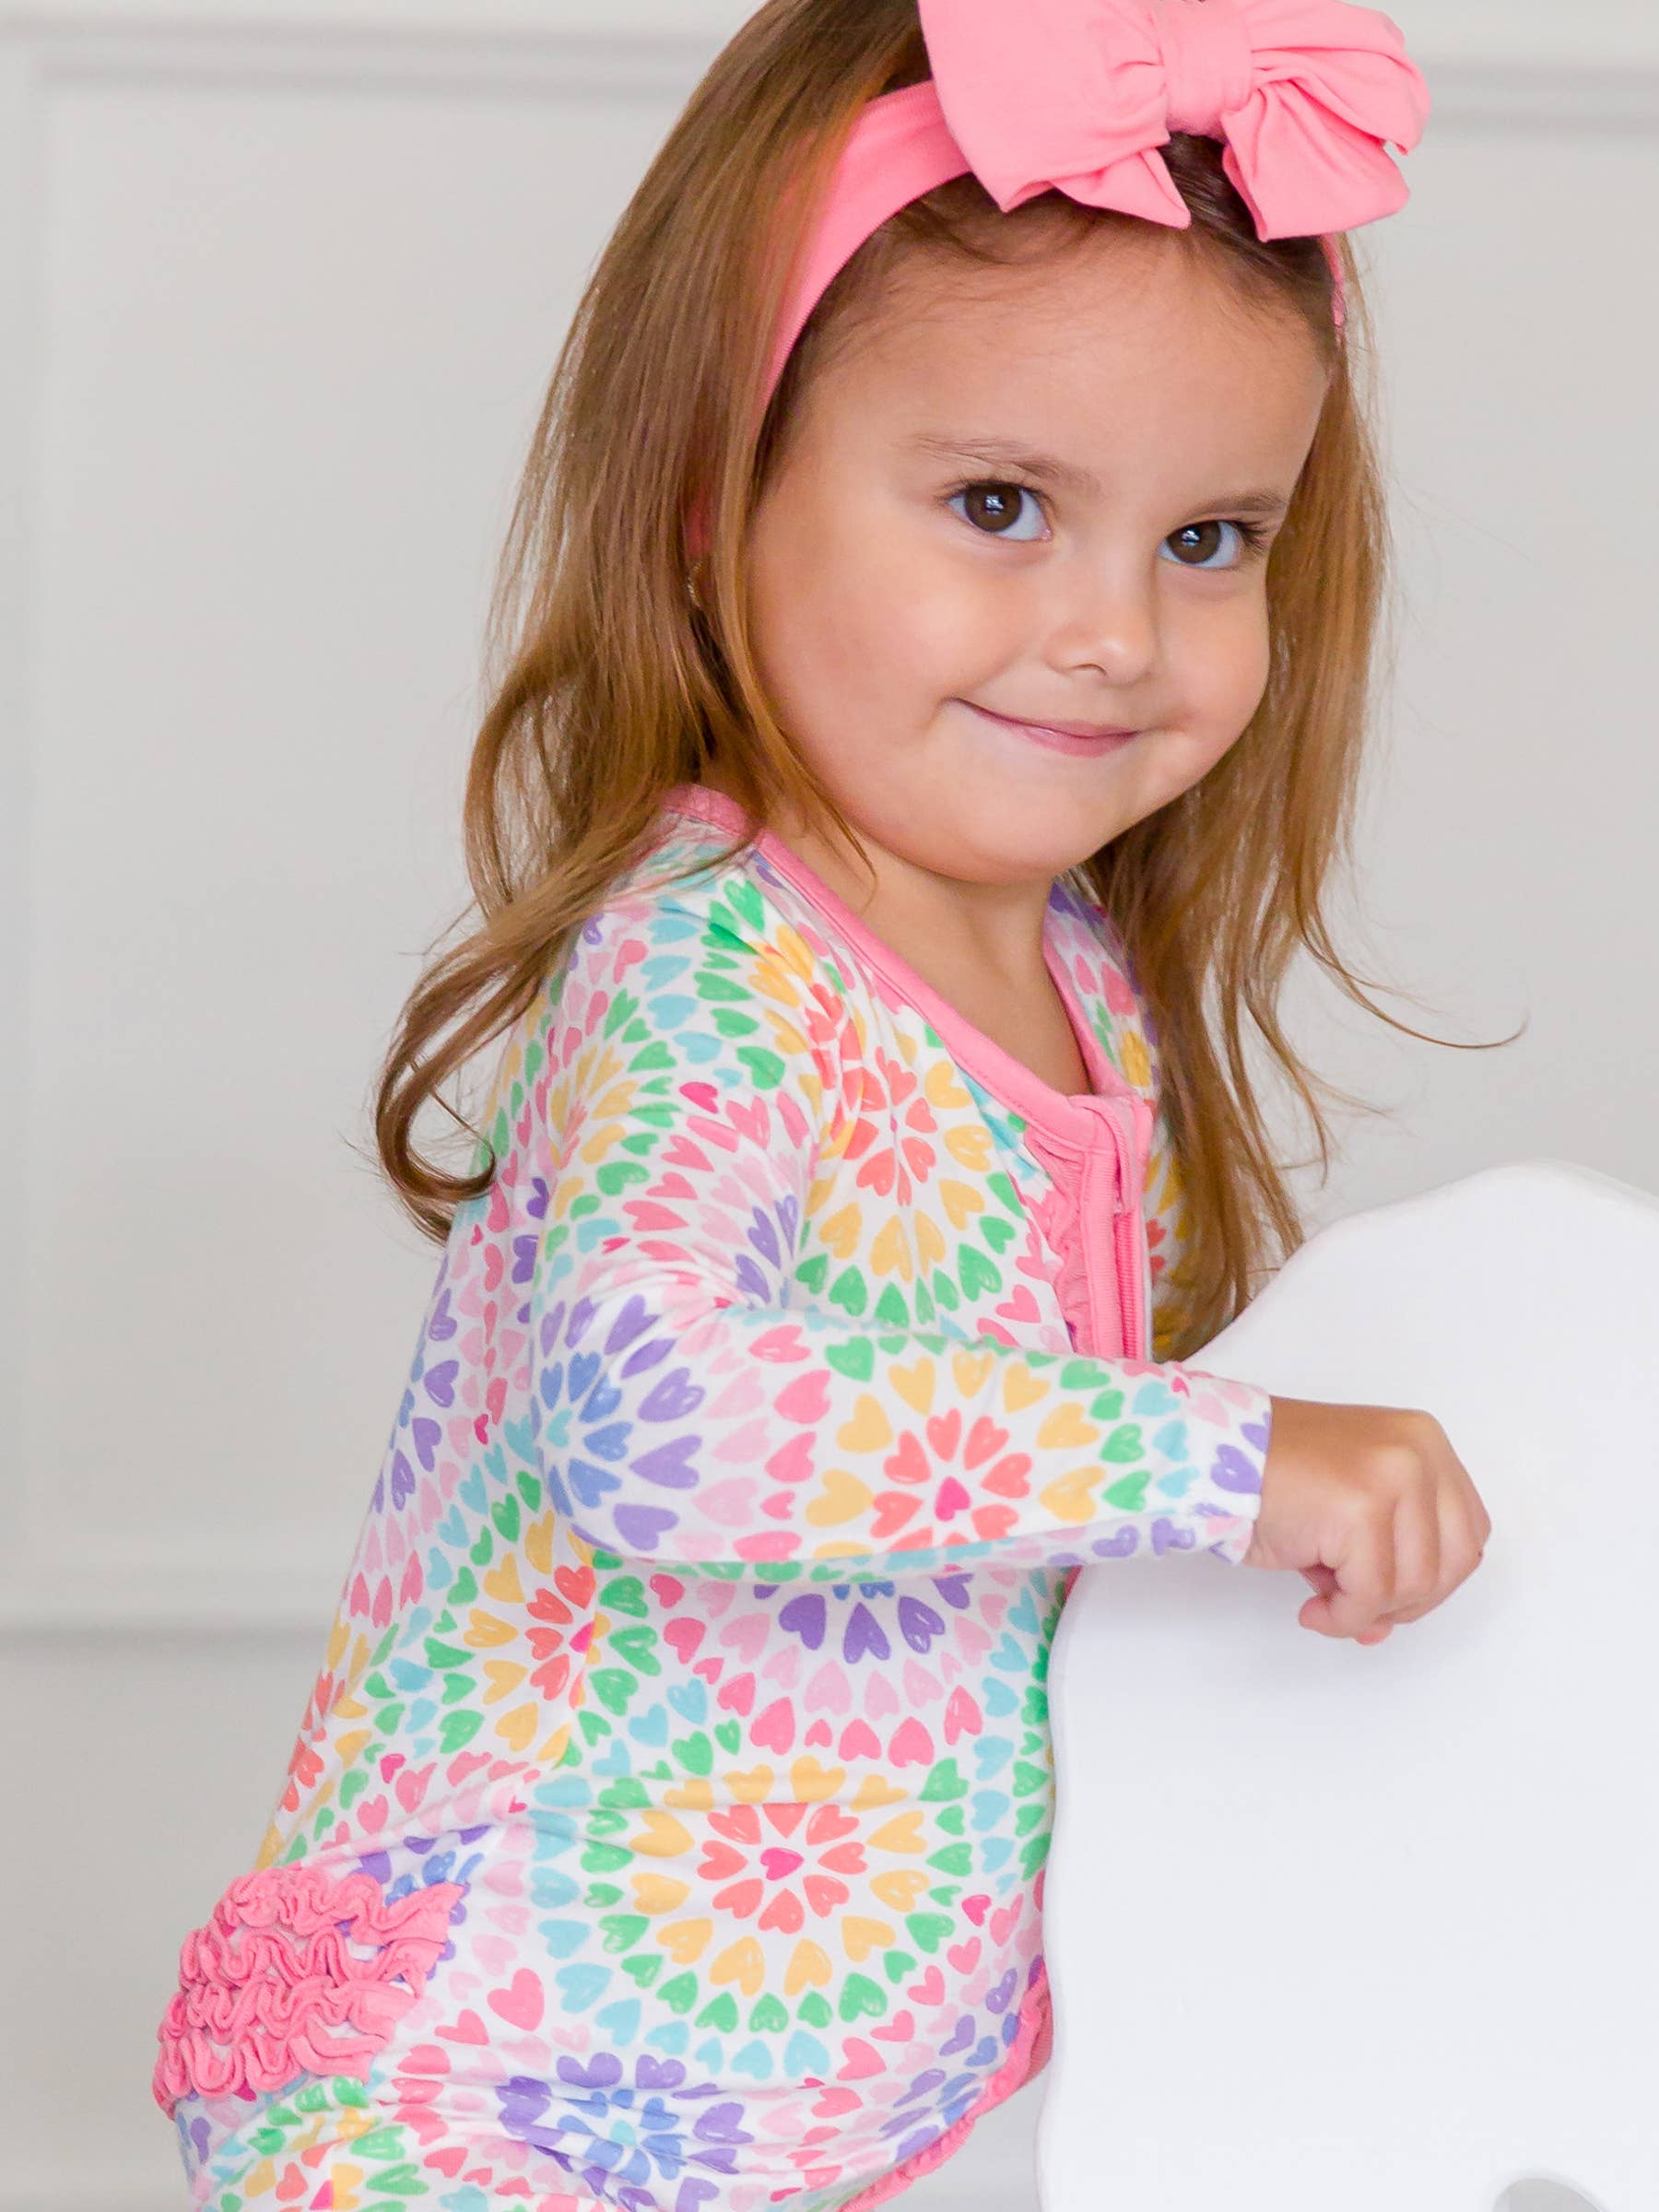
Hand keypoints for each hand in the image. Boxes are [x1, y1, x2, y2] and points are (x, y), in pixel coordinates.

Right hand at [1241, 1397, 1490, 1643]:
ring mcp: (1395, 1477)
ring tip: (1325, 1600)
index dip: (1433, 1577)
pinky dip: (1342, 1617)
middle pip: (1453, 1563)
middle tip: (1358, 1606)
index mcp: (1424, 1442)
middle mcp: (1419, 1452)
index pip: (1466, 1532)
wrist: (1213, 1456)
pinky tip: (1312, 1607)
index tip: (1388, 1594)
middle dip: (1407, 1601)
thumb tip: (1387, 1623)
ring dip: (1368, 1610)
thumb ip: (1383, 1556)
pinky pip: (1370, 1595)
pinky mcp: (1363, 1509)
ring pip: (1415, 1585)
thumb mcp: (1349, 1504)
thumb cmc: (1270, 1475)